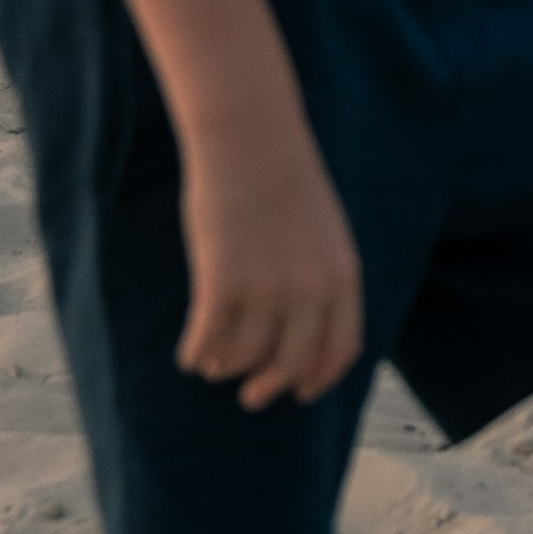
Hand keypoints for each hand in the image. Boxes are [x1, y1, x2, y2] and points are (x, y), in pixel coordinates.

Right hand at [176, 116, 365, 409]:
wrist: (250, 137)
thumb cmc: (283, 179)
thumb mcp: (323, 230)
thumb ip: (321, 278)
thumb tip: (301, 332)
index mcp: (342, 275)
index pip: (340, 350)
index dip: (318, 379)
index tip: (299, 391)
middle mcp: (310, 290)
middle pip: (292, 365)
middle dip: (269, 386)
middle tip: (252, 396)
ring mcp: (266, 289)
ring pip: (245, 358)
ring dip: (227, 368)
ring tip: (214, 366)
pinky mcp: (221, 283)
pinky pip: (208, 341)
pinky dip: (197, 355)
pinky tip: (190, 355)